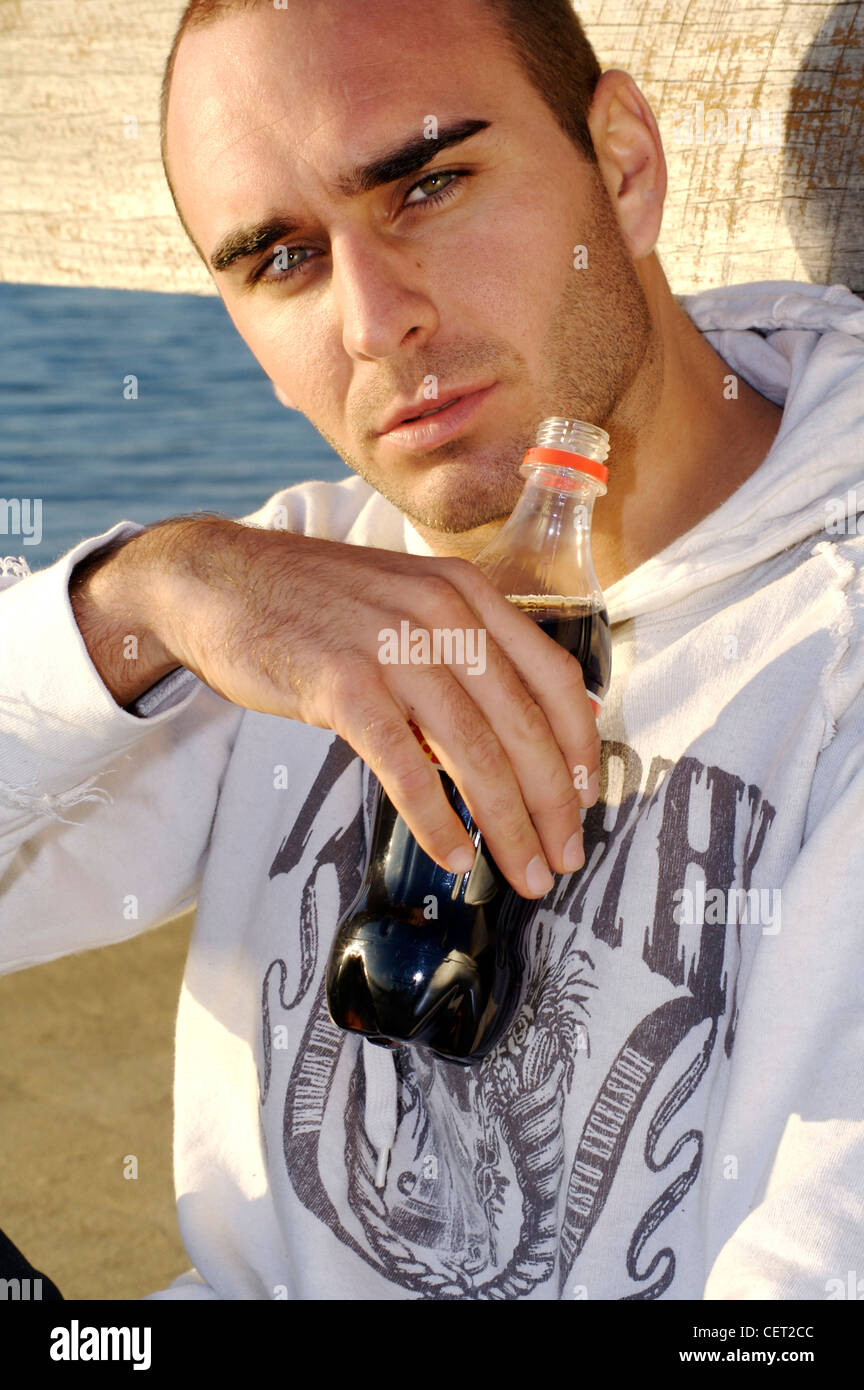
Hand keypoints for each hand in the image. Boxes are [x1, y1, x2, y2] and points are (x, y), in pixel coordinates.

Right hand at [153, 520, 600, 898]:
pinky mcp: (344, 684)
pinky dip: (436, 820)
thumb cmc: (316, 604)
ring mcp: (394, 646)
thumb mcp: (406, 605)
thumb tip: (513, 732)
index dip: (579, 749)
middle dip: (553, 804)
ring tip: (523, 872)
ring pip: (475, 752)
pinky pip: (406, 766)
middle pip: (523, 725)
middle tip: (564, 860)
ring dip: (508, 825)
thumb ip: (462, 653)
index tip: (586, 801)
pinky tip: (454, 854)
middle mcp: (444, 614)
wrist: (219, 579)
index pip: (554, 678)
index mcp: (468, 593)